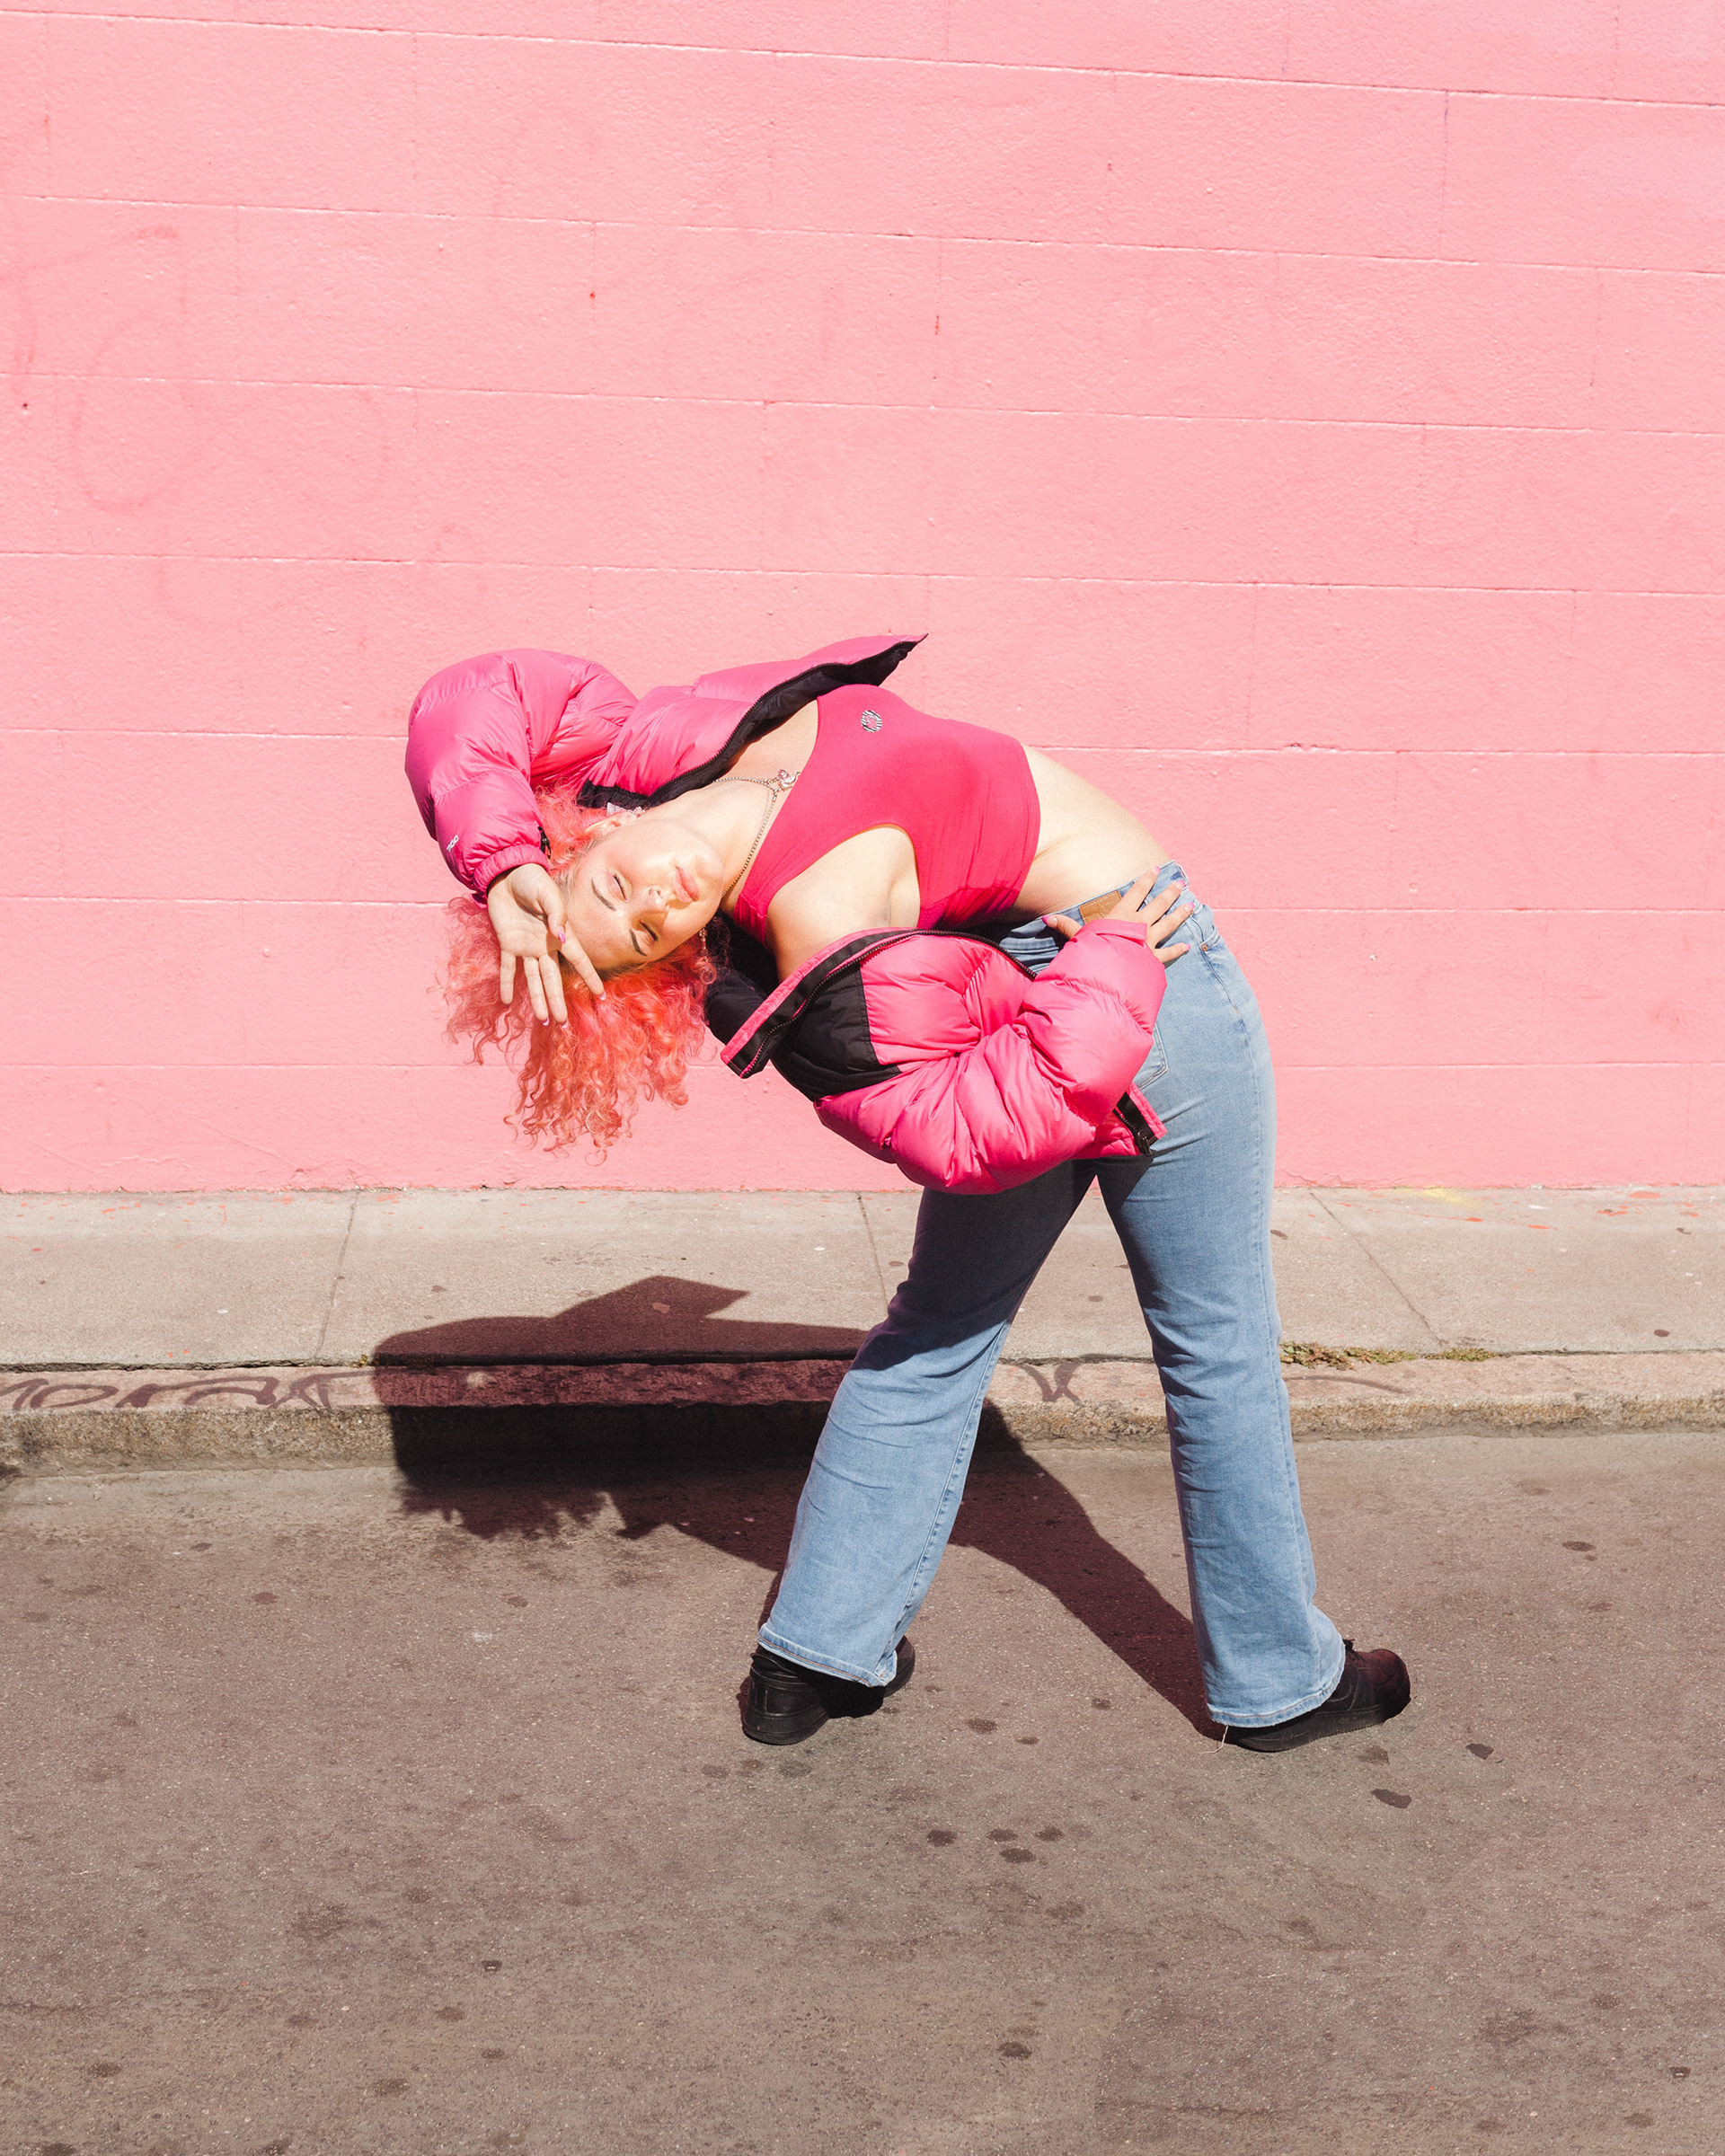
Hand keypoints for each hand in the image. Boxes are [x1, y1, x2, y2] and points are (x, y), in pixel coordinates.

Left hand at [485, 862, 603, 1019]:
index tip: (600, 994)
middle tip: (561, 1022)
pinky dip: (506, 984)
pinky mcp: (506, 943)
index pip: (577, 959)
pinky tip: (507, 1002)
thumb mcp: (548, 893)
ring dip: (537, 999)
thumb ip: (556, 914)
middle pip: (552, 978)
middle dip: (557, 999)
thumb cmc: (532, 879)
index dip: (588, 976)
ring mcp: (526, 946)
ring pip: (533, 978)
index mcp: (559, 933)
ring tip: (543, 1020)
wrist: (506, 872)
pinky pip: (507, 967)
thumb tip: (561, 938)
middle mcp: (545, 945)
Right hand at [1049, 872, 1192, 965]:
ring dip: (1180, 914)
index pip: (1136, 892)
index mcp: (1122, 915)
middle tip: (1181, 882)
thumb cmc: (1094, 952)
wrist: (1109, 973)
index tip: (1156, 868)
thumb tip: (1047, 918)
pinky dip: (1177, 950)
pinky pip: (1168, 953)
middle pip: (1158, 904)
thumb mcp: (1078, 937)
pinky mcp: (1154, 959)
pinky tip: (1187, 946)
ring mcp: (1149, 941)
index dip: (1146, 880)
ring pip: (1169, 924)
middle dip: (1170, 892)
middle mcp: (1140, 924)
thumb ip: (1066, 927)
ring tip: (1191, 905)